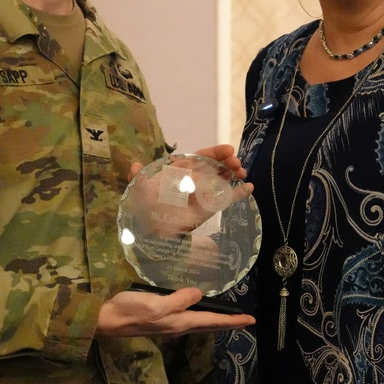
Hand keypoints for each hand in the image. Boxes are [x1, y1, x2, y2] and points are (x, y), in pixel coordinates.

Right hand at [96, 286, 254, 337]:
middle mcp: (178, 325)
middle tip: (246, 321)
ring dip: (216, 321)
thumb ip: (179, 300)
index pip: (212, 321)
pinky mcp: (162, 320)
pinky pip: (189, 319)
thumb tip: (200, 294)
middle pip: (209, 325)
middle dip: (228, 323)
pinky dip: (201, 317)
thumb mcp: (156, 303)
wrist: (108, 321)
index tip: (250, 320)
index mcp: (180, 322)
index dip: (232, 321)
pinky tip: (199, 311)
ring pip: (200, 323)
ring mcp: (170, 324)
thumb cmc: (131, 310)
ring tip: (229, 317)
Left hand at [126, 147, 252, 238]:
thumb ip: (139, 179)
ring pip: (223, 178)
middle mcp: (195, 178)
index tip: (228, 150)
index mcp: (181, 170)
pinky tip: (249, 187)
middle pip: (215, 165)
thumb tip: (134, 165)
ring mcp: (204, 192)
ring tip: (242, 173)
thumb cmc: (147, 210)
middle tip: (237, 163)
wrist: (154, 233)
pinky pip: (226, 198)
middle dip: (227, 161)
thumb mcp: (140, 193)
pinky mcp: (210, 207)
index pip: (200, 157)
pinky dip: (239, 193)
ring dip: (234, 173)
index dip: (214, 152)